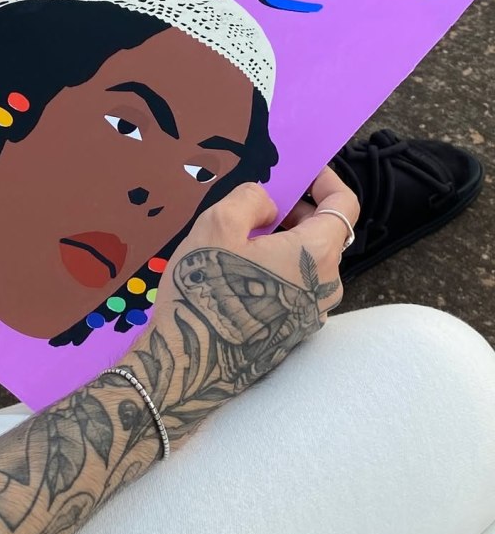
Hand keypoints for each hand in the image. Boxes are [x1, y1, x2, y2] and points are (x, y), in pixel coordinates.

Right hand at [164, 165, 357, 331]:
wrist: (190, 361)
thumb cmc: (205, 291)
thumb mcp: (218, 224)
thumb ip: (252, 198)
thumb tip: (269, 205)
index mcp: (316, 254)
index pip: (343, 205)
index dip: (326, 181)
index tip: (303, 172)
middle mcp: (325, 286)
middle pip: (324, 233)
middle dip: (296, 212)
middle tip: (257, 207)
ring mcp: (312, 314)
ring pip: (308, 262)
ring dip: (283, 242)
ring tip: (241, 241)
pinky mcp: (295, 333)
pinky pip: (297, 288)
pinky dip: (278, 270)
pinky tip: (239, 273)